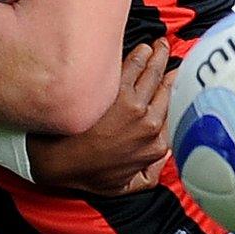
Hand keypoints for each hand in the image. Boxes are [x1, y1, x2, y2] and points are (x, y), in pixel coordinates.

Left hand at [25, 39, 172, 196]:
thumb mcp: (126, 186)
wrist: (57, 164)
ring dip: (159, 57)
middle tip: (169, 55)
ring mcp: (134, 106)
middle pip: (168, 90)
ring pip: (154, 74)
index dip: (177, 94)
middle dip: (171, 70)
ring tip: (160, 46)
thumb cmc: (87, 175)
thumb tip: (165, 154)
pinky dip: (141, 55)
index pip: (175, 114)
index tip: (176, 83)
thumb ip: (151, 173)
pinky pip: (133, 66)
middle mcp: (150, 124)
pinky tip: (143, 49)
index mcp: (155, 146)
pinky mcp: (115, 92)